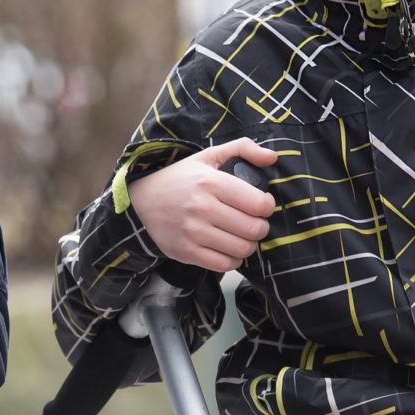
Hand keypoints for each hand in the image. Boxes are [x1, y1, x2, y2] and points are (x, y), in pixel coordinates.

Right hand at [125, 138, 280, 272]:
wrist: (142, 200)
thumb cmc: (181, 179)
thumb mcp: (208, 156)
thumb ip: (243, 149)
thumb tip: (271, 157)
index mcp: (211, 182)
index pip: (258, 203)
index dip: (267, 206)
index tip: (261, 204)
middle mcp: (202, 208)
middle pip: (253, 229)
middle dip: (261, 227)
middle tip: (254, 223)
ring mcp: (192, 232)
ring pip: (241, 249)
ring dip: (249, 245)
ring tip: (242, 236)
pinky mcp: (185, 251)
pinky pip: (224, 265)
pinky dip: (233, 260)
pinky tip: (229, 249)